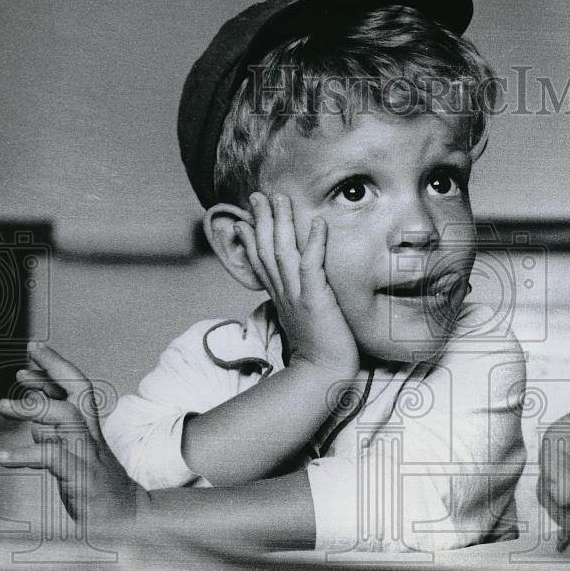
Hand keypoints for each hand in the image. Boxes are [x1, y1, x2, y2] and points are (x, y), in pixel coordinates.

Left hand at [0, 342, 144, 530]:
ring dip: (35, 408)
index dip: (55, 366)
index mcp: (89, 427)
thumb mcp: (75, 454)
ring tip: (2, 405)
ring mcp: (88, 454)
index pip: (75, 388)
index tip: (34, 350)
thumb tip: (34, 416)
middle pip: (78, 393)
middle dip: (53, 372)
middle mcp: (90, 435)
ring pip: (68, 419)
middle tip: (22, 366)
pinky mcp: (81, 476)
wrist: (127, 517)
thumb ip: (56, 434)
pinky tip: (3, 456)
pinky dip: (27, 455)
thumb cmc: (97, 486)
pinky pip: (54, 459)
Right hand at [240, 192, 358, 374]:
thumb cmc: (320, 350)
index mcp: (280, 297)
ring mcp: (297, 295)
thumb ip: (296, 303)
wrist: (324, 374)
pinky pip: (312, 265)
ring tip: (280, 198)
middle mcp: (284, 292)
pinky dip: (314, 242)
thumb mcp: (302, 320)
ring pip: (283, 251)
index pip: (261, 262)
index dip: (252, 238)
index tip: (245, 218)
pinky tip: (318, 222)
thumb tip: (298, 293)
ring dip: (281, 222)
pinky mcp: (315, 299)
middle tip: (258, 196)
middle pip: (266, 249)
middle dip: (262, 220)